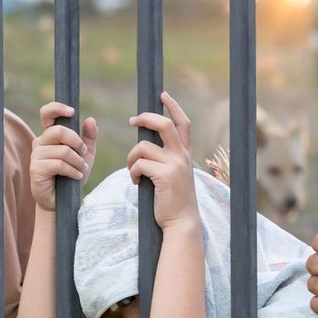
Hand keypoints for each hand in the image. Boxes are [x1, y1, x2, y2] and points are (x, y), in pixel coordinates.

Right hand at [30, 102, 97, 211]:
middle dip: (77, 142)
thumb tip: (90, 119)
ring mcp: (36, 155)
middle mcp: (40, 142)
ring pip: (62, 150)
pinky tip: (76, 176)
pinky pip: (59, 164)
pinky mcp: (36, 169)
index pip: (47, 114)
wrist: (63, 200)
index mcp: (50, 135)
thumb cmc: (72, 175)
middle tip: (83, 154)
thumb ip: (89, 138)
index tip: (72, 112)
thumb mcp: (85, 155)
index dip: (57, 108)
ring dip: (77, 161)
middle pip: (59, 131)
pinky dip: (72, 170)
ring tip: (80, 170)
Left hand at [126, 92, 197, 231]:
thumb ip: (167, 159)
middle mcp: (183, 156)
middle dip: (145, 118)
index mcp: (185, 154)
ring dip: (131, 158)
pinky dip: (131, 172)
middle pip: (163, 124)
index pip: (183, 123)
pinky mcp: (164, 176)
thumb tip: (146, 146)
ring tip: (132, 171)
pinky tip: (135, 182)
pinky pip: (138, 164)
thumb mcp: (174, 175)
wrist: (181, 222)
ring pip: (143, 147)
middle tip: (132, 120)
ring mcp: (175, 165)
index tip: (162, 94)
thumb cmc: (173, 201)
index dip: (173, 106)